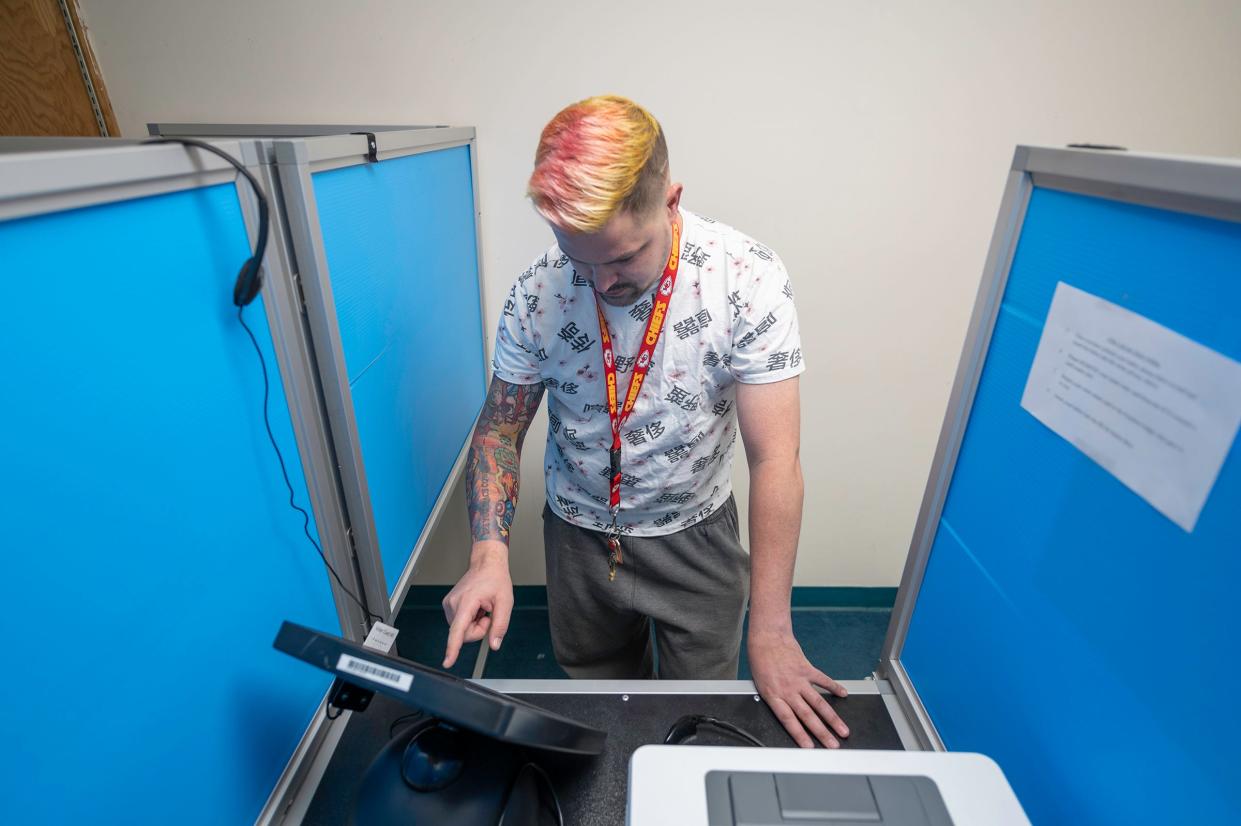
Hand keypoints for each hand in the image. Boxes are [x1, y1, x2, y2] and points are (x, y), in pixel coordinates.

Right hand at [441, 541, 513, 668]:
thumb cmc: (495, 579)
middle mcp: (453, 603)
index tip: (447, 661)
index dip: (453, 648)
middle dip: (479, 630)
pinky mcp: (449, 605)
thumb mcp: (505, 602)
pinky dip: (470, 620)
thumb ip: (500, 625)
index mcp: (467, 601)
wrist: (486, 564)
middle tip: (488, 614)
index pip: (458, 630)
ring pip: (462, 630)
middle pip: (464, 634)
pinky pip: (460, 623)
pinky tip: (476, 608)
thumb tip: (494, 644)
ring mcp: (449, 604)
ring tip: (482, 608)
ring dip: (474, 624)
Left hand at [747, 627, 849, 747]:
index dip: (799, 735)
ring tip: (843, 730)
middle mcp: (788, 689)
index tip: (809, 748)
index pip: (788, 720)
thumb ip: (774, 699)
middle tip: (833, 745)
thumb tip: (786, 714)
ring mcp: (799, 679)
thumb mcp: (761, 684)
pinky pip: (823, 680)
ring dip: (832, 718)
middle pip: (807, 716)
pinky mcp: (807, 668)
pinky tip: (843, 695)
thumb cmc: (761, 659)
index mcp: (773, 695)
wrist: (767, 637)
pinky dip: (834, 687)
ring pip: (819, 703)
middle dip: (821, 733)